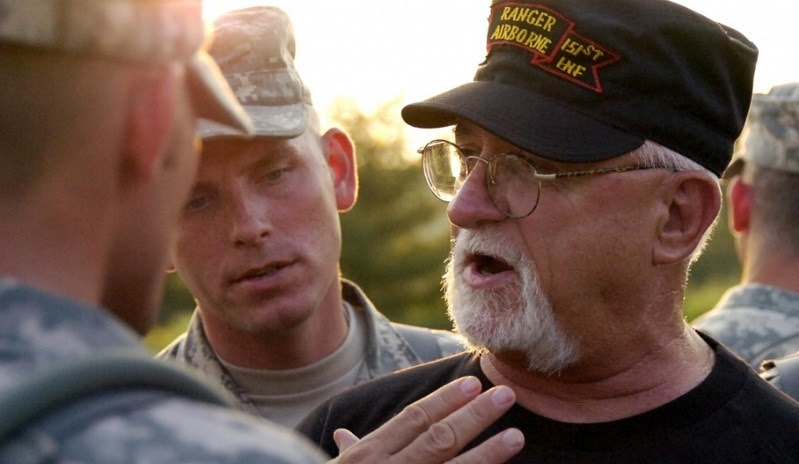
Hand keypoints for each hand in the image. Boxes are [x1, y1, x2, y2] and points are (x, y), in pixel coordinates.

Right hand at [329, 376, 522, 463]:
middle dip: (474, 416)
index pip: (413, 419)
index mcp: (369, 456)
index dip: (445, 400)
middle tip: (506, 395)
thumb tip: (344, 435)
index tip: (473, 384)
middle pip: (438, 438)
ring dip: (487, 454)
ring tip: (516, 436)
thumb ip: (347, 455)